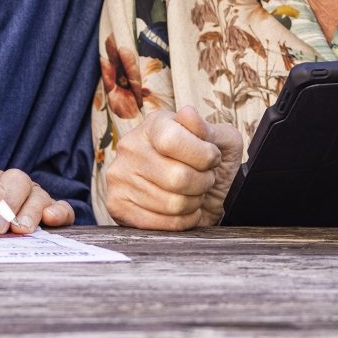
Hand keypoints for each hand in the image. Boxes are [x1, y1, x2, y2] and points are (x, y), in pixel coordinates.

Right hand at [104, 107, 241, 230]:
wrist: (202, 195)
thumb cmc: (209, 165)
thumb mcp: (221, 140)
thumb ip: (209, 129)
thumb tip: (187, 114)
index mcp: (154, 124)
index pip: (172, 140)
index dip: (202, 155)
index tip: (213, 159)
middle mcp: (130, 146)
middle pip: (176, 177)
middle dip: (203, 183)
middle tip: (205, 180)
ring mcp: (119, 177)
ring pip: (171, 203)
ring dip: (193, 203)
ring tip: (193, 194)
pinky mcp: (116, 205)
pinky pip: (158, 224)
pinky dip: (181, 222)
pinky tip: (184, 211)